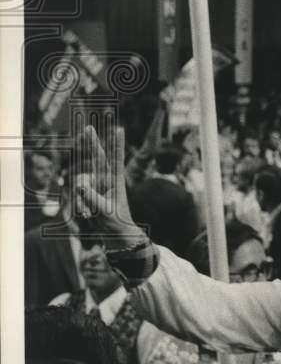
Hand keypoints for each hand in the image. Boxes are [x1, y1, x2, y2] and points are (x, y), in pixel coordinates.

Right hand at [73, 123, 145, 248]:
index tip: (119, 128)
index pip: (116, 159)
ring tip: (88, 214)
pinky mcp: (89, 194)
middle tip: (89, 127)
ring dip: (82, 200)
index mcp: (116, 181)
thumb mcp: (105, 211)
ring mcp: (97, 187)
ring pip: (82, 183)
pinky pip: (78, 195)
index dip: (116, 144)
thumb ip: (92, 197)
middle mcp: (106, 181)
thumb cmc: (116, 222)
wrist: (115, 235)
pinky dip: (80, 205)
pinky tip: (85, 215)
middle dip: (92, 143)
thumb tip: (80, 184)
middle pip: (97, 159)